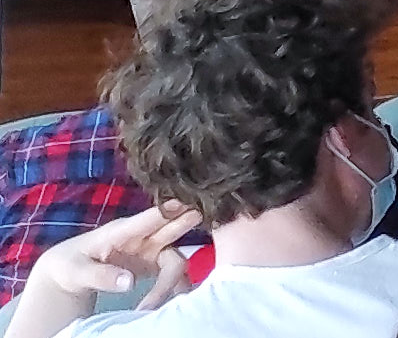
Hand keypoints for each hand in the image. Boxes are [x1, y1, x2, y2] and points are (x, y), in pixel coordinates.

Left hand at [27, 203, 198, 307]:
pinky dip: (177, 286)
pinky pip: (174, 274)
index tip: (194, 206)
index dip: (174, 210)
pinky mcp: (155, 264)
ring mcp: (152, 249)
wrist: (70, 271)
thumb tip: (129, 282)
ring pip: (176, 257)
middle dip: (190, 223)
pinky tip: (176, 300)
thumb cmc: (71, 265)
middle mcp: (143, 236)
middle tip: (216, 222)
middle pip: (174, 227)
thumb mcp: (78, 271)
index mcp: (122, 230)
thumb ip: (102, 275)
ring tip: (161, 303)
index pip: (152, 217)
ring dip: (174, 279)